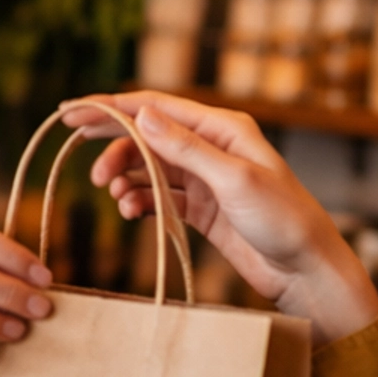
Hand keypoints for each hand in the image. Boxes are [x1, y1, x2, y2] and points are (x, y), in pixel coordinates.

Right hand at [61, 93, 377, 348]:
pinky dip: (140, 201)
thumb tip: (143, 116)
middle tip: (90, 173)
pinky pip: (159, 196)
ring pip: (150, 168)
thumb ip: (186, 149)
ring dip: (127, 180)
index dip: (111, 108)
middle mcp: (212, 147)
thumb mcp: (233, 180)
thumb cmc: (282, 219)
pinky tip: (131, 212)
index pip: (156, 107)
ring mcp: (206, 178)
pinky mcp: (202, 208)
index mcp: (222, 128)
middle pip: (148, 136)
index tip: (71, 113)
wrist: (306, 269)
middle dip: (115, 149)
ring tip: (115, 199)